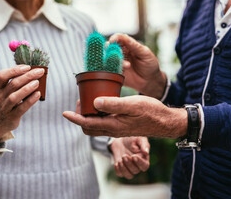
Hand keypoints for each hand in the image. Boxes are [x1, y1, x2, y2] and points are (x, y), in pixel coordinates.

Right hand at [0, 65, 44, 142]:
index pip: (2, 75)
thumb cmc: (5, 102)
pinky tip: (38, 94)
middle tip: (39, 72)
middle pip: (13, 84)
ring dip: (27, 88)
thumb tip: (33, 72)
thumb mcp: (4, 91)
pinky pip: (21, 108)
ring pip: (15, 96)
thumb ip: (15, 82)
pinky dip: (30, 100)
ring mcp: (5, 107)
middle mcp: (0, 96)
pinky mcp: (12, 116)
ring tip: (37, 82)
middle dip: (27, 76)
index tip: (27, 67)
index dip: (15, 70)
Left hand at [63, 95, 186, 138]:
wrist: (165, 121)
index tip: (64, 113)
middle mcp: (113, 129)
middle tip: (79, 102)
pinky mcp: (122, 126)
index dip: (74, 118)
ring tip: (88, 102)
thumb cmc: (151, 111)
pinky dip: (97, 116)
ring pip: (95, 127)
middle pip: (88, 128)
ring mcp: (118, 129)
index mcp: (113, 125)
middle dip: (79, 117)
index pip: (87, 124)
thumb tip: (94, 102)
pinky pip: (104, 124)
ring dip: (88, 117)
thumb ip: (113, 104)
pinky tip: (101, 104)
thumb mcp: (132, 104)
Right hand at [109, 34, 165, 98]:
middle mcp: (120, 52)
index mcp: (128, 45)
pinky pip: (109, 69)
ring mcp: (117, 62)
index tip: (112, 41)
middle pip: (110, 48)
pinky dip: (112, 69)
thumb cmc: (150, 64)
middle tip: (119, 55)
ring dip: (114, 61)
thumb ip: (134, 46)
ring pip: (108, 59)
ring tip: (128, 66)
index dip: (114, 38)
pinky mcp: (115, 72)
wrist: (150, 81)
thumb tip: (124, 36)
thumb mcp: (145, 53)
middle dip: (112, 50)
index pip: (118, 38)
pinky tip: (122, 72)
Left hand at [110, 137, 149, 178]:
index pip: (144, 166)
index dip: (139, 163)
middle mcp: (137, 165)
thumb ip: (144, 144)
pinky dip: (118, 170)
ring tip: (120, 160)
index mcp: (144, 159)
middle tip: (124, 155)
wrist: (121, 139)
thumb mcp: (139, 138)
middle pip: (135, 170)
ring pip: (129, 175)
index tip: (133, 156)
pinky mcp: (121, 168)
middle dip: (129, 164)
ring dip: (124, 169)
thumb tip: (146, 152)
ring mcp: (129, 168)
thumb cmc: (132, 138)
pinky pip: (120, 174)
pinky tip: (117, 162)